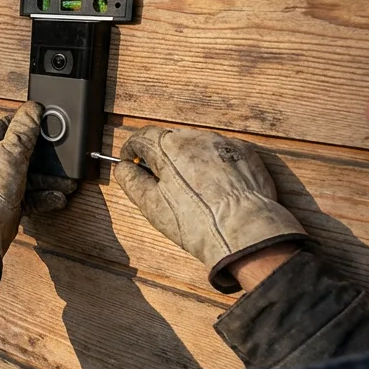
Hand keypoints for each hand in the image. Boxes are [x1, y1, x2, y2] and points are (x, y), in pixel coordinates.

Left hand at [0, 101, 75, 281]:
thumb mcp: (8, 155)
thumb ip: (23, 131)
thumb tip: (32, 109)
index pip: (5, 127)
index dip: (26, 124)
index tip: (45, 122)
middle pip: (21, 154)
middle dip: (45, 157)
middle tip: (63, 157)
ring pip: (28, 177)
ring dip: (49, 179)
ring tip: (67, 182)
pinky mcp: (5, 205)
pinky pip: (29, 197)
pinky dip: (44, 197)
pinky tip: (57, 198)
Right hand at [113, 126, 306, 292]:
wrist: (243, 232)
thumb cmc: (196, 222)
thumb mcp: (151, 205)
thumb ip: (131, 180)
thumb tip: (123, 167)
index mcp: (169, 147)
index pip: (142, 136)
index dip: (131, 149)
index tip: (130, 161)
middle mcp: (196, 138)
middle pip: (170, 140)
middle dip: (161, 157)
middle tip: (161, 182)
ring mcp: (223, 144)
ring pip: (196, 146)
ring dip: (188, 160)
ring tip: (191, 189)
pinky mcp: (245, 154)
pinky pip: (221, 154)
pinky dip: (213, 165)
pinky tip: (214, 189)